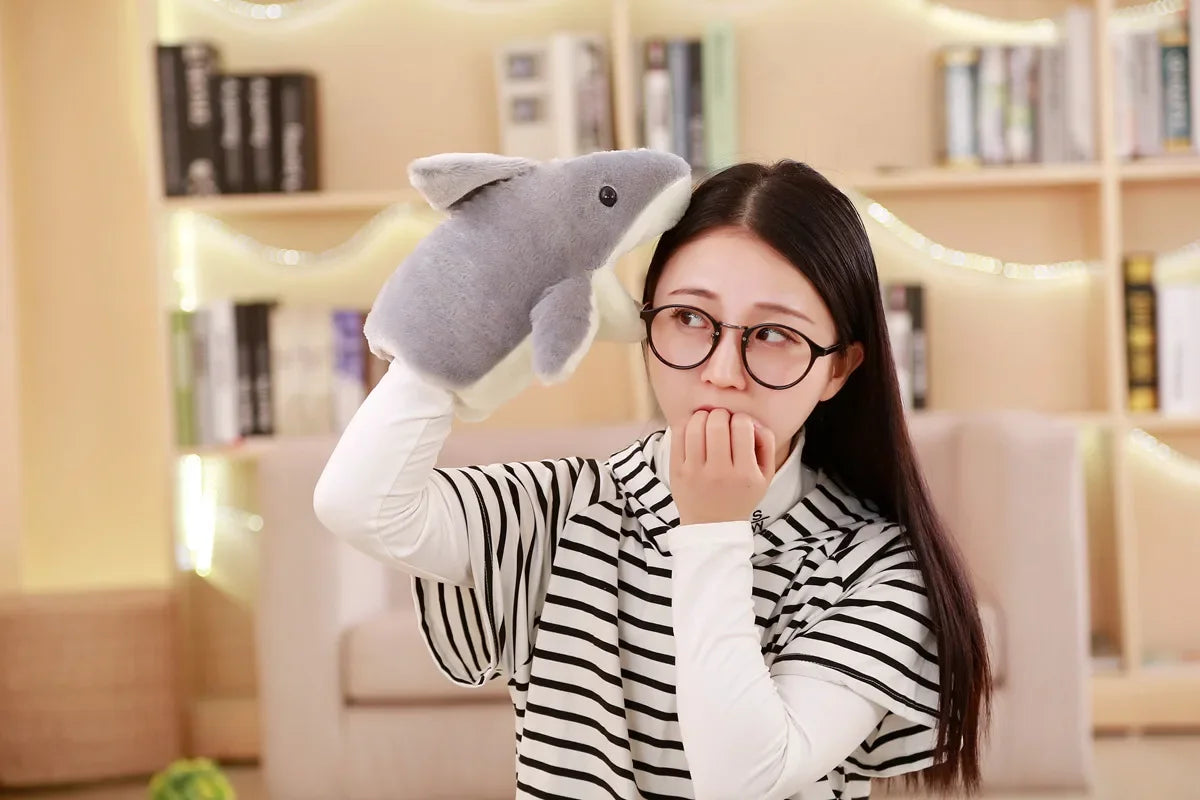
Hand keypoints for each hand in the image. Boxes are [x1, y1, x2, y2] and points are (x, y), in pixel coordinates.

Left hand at [670, 409, 776, 526]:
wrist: (712, 526)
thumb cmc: (740, 496)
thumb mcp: (765, 476)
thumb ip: (766, 443)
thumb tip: (752, 420)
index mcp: (745, 473)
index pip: (742, 426)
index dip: (741, 419)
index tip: (739, 426)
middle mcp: (720, 472)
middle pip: (717, 422)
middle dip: (721, 415)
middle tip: (722, 422)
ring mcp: (695, 472)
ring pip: (695, 426)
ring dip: (702, 417)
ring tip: (707, 423)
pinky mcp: (677, 471)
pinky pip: (678, 435)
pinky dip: (686, 425)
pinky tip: (694, 430)